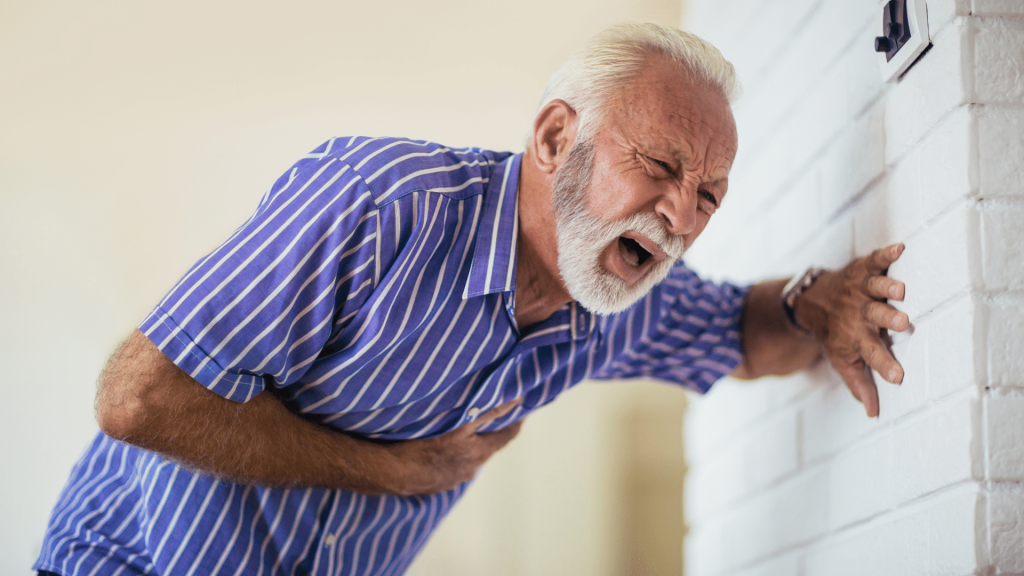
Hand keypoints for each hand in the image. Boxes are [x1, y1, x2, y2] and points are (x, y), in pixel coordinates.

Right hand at [383, 399, 523, 494]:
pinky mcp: (435, 483)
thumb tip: (517, 399)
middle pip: (488, 446)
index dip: (516, 421)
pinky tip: (440, 446)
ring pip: (468, 456)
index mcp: (479, 453)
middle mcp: (470, 469)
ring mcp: (452, 478)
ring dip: (470, 443)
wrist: (391, 473)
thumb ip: (489, 411)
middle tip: (491, 412)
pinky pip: (450, 465)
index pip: (507, 435)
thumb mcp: (460, 424)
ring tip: (463, 428)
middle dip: (491, 430)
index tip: (521, 408)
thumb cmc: (424, 446)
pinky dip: (452, 454)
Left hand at [795, 244, 908, 416]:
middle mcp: (858, 313)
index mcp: (856, 337)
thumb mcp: (843, 361)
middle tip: (904, 323)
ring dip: (886, 288)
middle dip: (888, 319)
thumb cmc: (836, 334)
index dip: (883, 365)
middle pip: (874, 317)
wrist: (812, 302)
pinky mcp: (863, 270)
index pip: (871, 354)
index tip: (899, 377)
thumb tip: (873, 414)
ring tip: (900, 290)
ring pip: (874, 288)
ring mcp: (860, 290)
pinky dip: (885, 254)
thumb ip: (859, 384)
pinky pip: (875, 260)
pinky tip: (900, 248)